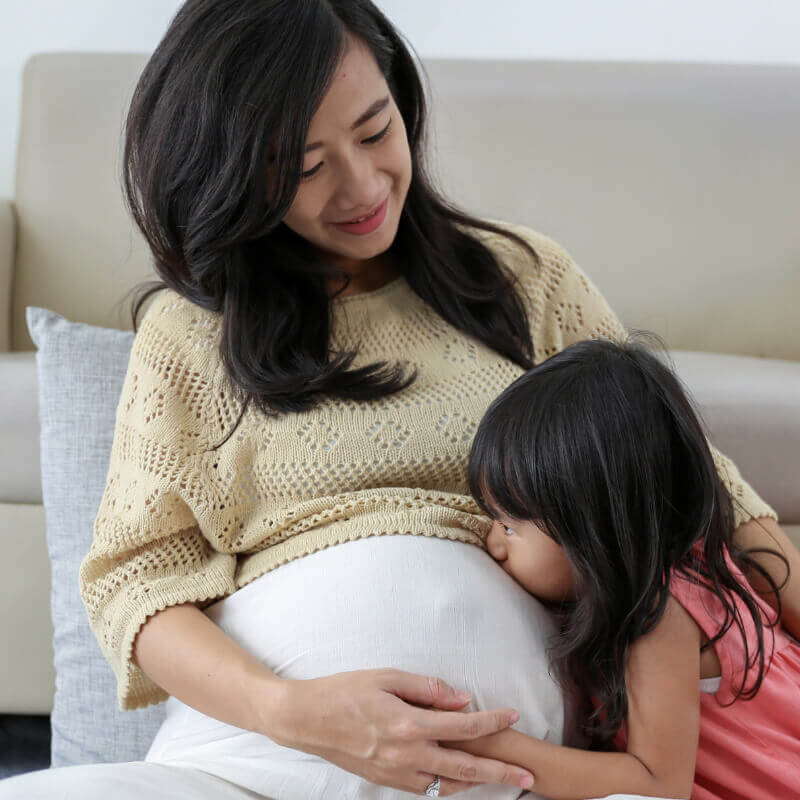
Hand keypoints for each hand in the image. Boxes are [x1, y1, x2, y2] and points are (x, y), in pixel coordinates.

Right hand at [263, 668, 535, 795]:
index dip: (491, 721)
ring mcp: (395, 774)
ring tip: (500, 778)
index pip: (462, 726)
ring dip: (476, 784)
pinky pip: (424, 789)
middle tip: (528, 776)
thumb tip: (461, 698)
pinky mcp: (385, 782)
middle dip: (500, 773)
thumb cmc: (344, 691)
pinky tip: (457, 778)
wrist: (306, 720)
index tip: (512, 716)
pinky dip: (446, 786)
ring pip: (446, 786)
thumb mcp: (386, 677)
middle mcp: (406, 755)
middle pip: (464, 769)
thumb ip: (426, 688)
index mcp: (408, 724)